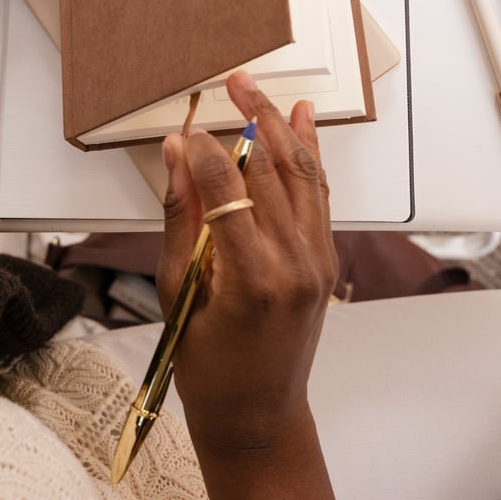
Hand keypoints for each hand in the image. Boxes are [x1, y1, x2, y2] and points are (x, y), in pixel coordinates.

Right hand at [158, 69, 337, 450]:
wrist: (258, 416)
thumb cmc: (209, 369)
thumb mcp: (179, 293)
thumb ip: (180, 217)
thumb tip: (175, 155)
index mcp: (253, 278)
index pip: (228, 189)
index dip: (204, 151)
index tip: (186, 127)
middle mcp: (295, 262)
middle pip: (271, 170)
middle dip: (249, 120)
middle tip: (230, 82)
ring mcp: (318, 259)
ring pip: (301, 174)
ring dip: (281, 125)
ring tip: (257, 89)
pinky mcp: (325, 258)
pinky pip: (318, 194)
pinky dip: (310, 153)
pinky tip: (302, 120)